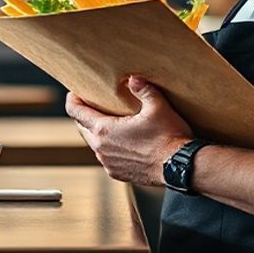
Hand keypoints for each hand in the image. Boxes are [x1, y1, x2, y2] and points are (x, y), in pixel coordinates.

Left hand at [65, 76, 193, 185]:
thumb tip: (133, 79)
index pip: (76, 113)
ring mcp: (108, 163)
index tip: (74, 93)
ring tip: (106, 120)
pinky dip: (107, 146)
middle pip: (82, 127)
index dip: (72, 100)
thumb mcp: (157, 106)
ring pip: (94, 143)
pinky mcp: (117, 173)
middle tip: (90, 103)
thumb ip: (143, 89)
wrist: (181, 167)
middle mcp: (101, 149)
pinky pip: (105, 156)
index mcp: (104, 131)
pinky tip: (119, 140)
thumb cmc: (169, 137)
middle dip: (83, 115)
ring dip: (96, 132)